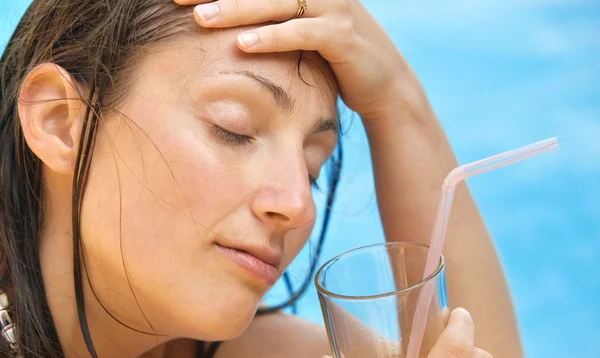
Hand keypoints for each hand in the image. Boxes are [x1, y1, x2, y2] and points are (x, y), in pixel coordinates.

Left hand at [173, 0, 413, 118]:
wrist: (386, 85)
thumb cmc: (337, 62)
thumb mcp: (305, 35)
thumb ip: (277, 22)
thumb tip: (236, 27)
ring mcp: (335, 7)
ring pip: (277, 3)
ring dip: (236, 9)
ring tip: (200, 18)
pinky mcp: (343, 35)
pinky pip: (301, 33)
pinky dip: (272, 38)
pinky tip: (243, 45)